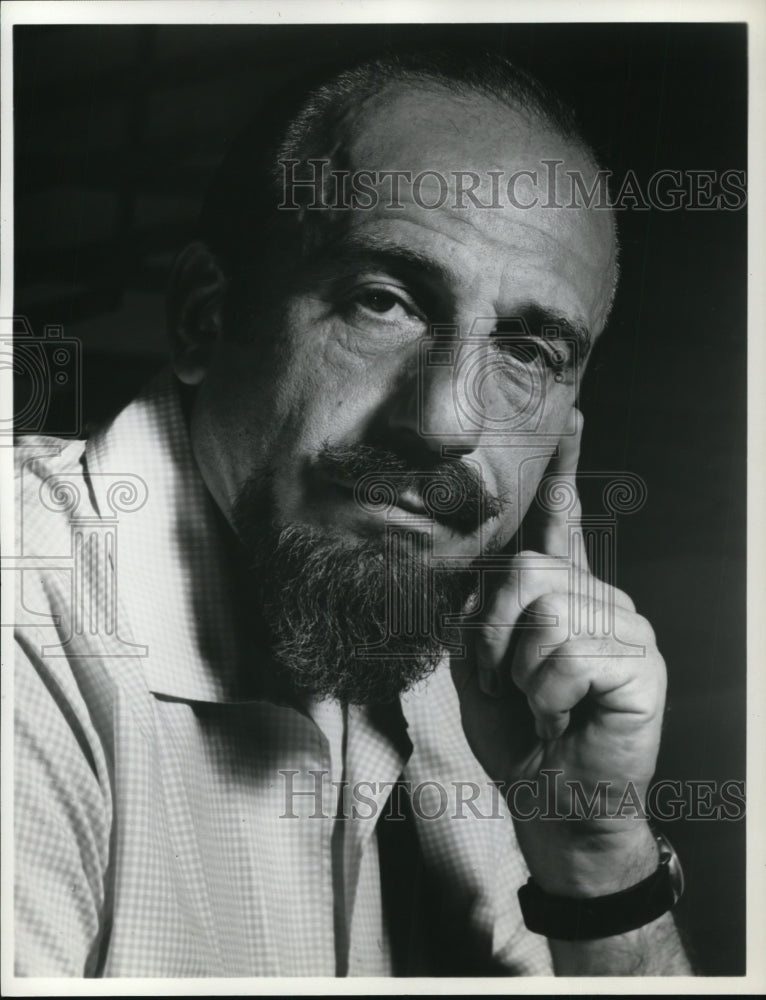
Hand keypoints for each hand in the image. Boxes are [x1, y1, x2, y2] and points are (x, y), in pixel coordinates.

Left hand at [451, 408, 665, 895]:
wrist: (550, 801)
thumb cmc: (515, 731)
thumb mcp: (480, 661)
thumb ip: (481, 606)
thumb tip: (484, 562)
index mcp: (557, 589)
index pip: (561, 515)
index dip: (563, 466)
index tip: (574, 413)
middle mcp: (596, 593)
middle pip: (525, 567)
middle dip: (492, 634)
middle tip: (506, 681)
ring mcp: (624, 623)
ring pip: (545, 609)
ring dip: (520, 671)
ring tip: (540, 702)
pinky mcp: (642, 659)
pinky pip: (569, 651)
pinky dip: (548, 693)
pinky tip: (565, 714)